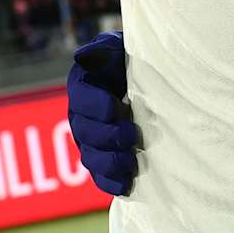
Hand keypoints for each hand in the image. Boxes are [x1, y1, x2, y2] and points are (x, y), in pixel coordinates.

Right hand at [67, 31, 138, 195]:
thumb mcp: (121, 47)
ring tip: (130, 161)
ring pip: (90, 157)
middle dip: (106, 136)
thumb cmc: (133, 60)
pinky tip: (126, 185)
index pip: (80, 98)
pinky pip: (100, 177)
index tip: (116, 107)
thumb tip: (84, 55)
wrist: (153, 81)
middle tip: (130, 134)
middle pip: (84, 132)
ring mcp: (91, 141)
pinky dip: (111, 182)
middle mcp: (82, 116)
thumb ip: (105, 48)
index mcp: (83, 87)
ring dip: (109, 162)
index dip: (95, 106)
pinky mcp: (104, 159)